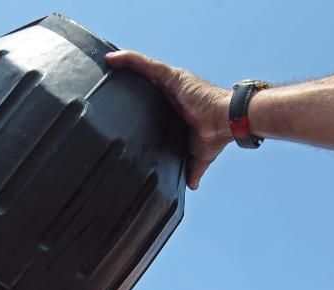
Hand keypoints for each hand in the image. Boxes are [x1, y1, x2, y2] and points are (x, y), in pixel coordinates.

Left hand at [106, 50, 232, 188]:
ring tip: (105, 62)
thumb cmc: (217, 134)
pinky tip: (114, 58)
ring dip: (124, 63)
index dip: (135, 97)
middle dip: (126, 78)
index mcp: (174, 107)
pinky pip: (147, 65)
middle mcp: (172, 91)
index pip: (150, 98)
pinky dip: (130, 60)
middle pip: (144, 81)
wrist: (228, 123)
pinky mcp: (173, 76)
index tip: (116, 101)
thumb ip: (192, 169)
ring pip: (143, 68)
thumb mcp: (199, 156)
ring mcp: (172, 82)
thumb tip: (192, 185)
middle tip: (105, 79)